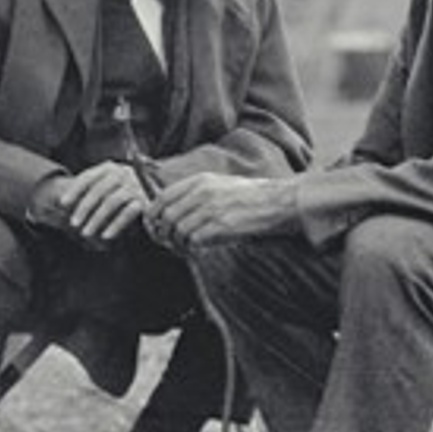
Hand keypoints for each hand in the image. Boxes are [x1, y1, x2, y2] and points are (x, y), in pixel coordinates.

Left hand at [55, 161, 148, 244]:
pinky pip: (128, 213)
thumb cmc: (122, 191)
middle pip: (99, 190)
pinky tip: (105, 235)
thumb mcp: (105, 185)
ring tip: (86, 233)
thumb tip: (56, 200)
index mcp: (109, 168)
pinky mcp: (144, 201)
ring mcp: (134, 186)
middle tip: (73, 223)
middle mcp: (122, 173)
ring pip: (111, 202)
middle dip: (84, 208)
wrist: (156, 192)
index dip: (74, 190)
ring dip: (97, 219)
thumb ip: (88, 190)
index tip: (62, 204)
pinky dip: (116, 225)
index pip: (88, 177)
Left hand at [145, 173, 297, 250]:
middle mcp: (202, 193)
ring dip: (179, 244)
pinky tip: (200, 250)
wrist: (278, 203)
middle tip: (169, 243)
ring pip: (178, 231)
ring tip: (187, 248)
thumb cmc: (252, 197)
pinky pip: (194, 241)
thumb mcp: (220, 185)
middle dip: (163, 234)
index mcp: (200, 181)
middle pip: (167, 217)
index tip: (155, 227)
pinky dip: (193, 249)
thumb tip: (172, 212)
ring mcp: (211, 209)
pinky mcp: (220, 226)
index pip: (163, 198)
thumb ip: (196, 194)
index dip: (153, 215)